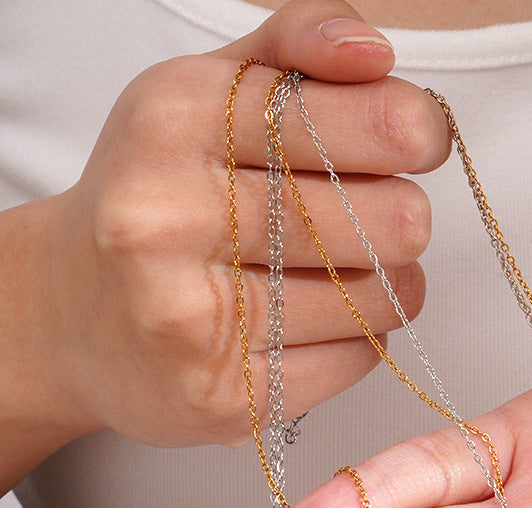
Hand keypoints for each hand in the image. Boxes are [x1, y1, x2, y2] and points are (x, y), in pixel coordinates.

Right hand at [0, 0, 449, 488]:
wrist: (71, 316)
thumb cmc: (158, 198)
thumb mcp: (206, 97)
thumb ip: (292, 48)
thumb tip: (374, 51)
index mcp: (173, 124)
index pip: (333, 117)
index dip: (407, 127)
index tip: (420, 137)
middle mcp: (170, 221)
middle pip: (380, 221)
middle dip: (403, 218)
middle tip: (382, 218)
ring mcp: (193, 320)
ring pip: (377, 298)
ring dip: (387, 284)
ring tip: (344, 273)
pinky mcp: (224, 398)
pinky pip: (357, 359)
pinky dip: (361, 337)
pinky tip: (317, 321)